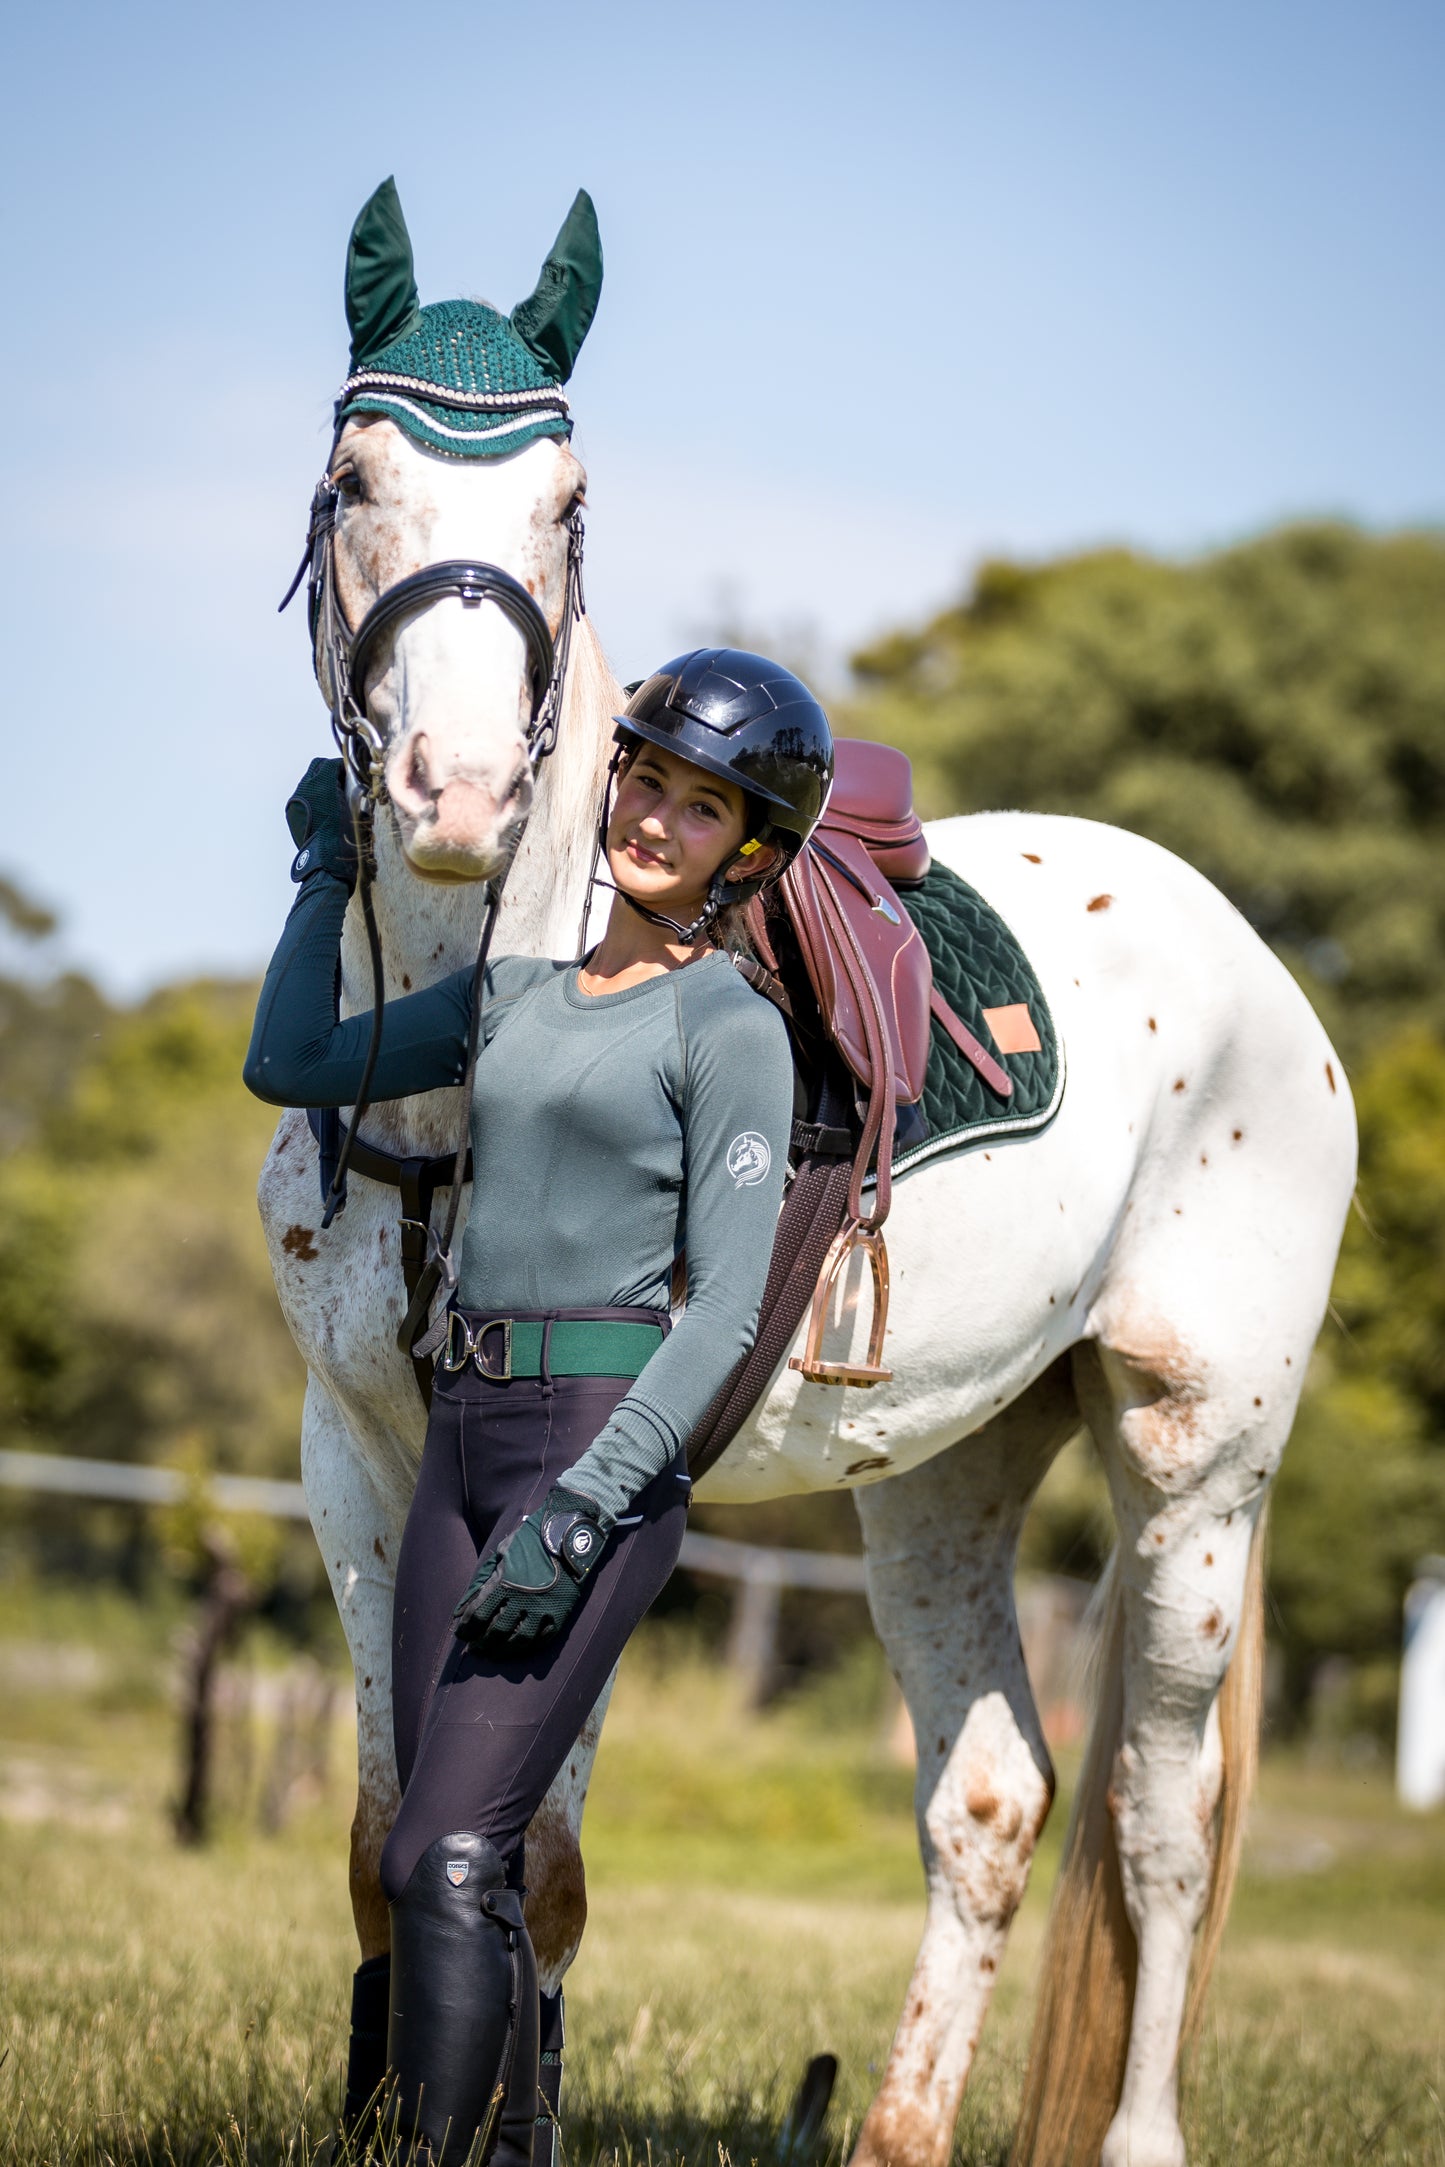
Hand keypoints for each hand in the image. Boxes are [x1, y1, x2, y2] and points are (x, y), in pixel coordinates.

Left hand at [285, 756, 358, 890]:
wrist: (325, 861)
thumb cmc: (344, 838)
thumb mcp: (354, 809)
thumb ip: (348, 789)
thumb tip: (348, 780)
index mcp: (320, 786)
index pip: (330, 764)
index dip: (342, 767)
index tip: (351, 773)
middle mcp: (304, 790)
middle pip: (316, 768)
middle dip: (330, 771)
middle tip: (343, 781)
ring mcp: (296, 801)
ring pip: (308, 781)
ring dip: (321, 783)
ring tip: (334, 795)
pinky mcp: (292, 813)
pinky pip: (303, 796)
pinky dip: (314, 796)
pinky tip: (324, 808)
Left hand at [453, 1486, 612, 1651]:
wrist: (569, 1535)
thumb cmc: (532, 1540)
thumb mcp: (503, 1551)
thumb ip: (485, 1577)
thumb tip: (464, 1604)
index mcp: (504, 1583)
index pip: (477, 1615)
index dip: (466, 1628)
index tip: (461, 1633)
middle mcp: (521, 1601)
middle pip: (495, 1632)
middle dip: (480, 1643)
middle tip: (474, 1649)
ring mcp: (542, 1610)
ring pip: (517, 1641)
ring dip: (502, 1651)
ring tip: (493, 1654)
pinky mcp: (559, 1615)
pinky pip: (542, 1639)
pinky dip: (528, 1648)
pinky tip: (519, 1649)